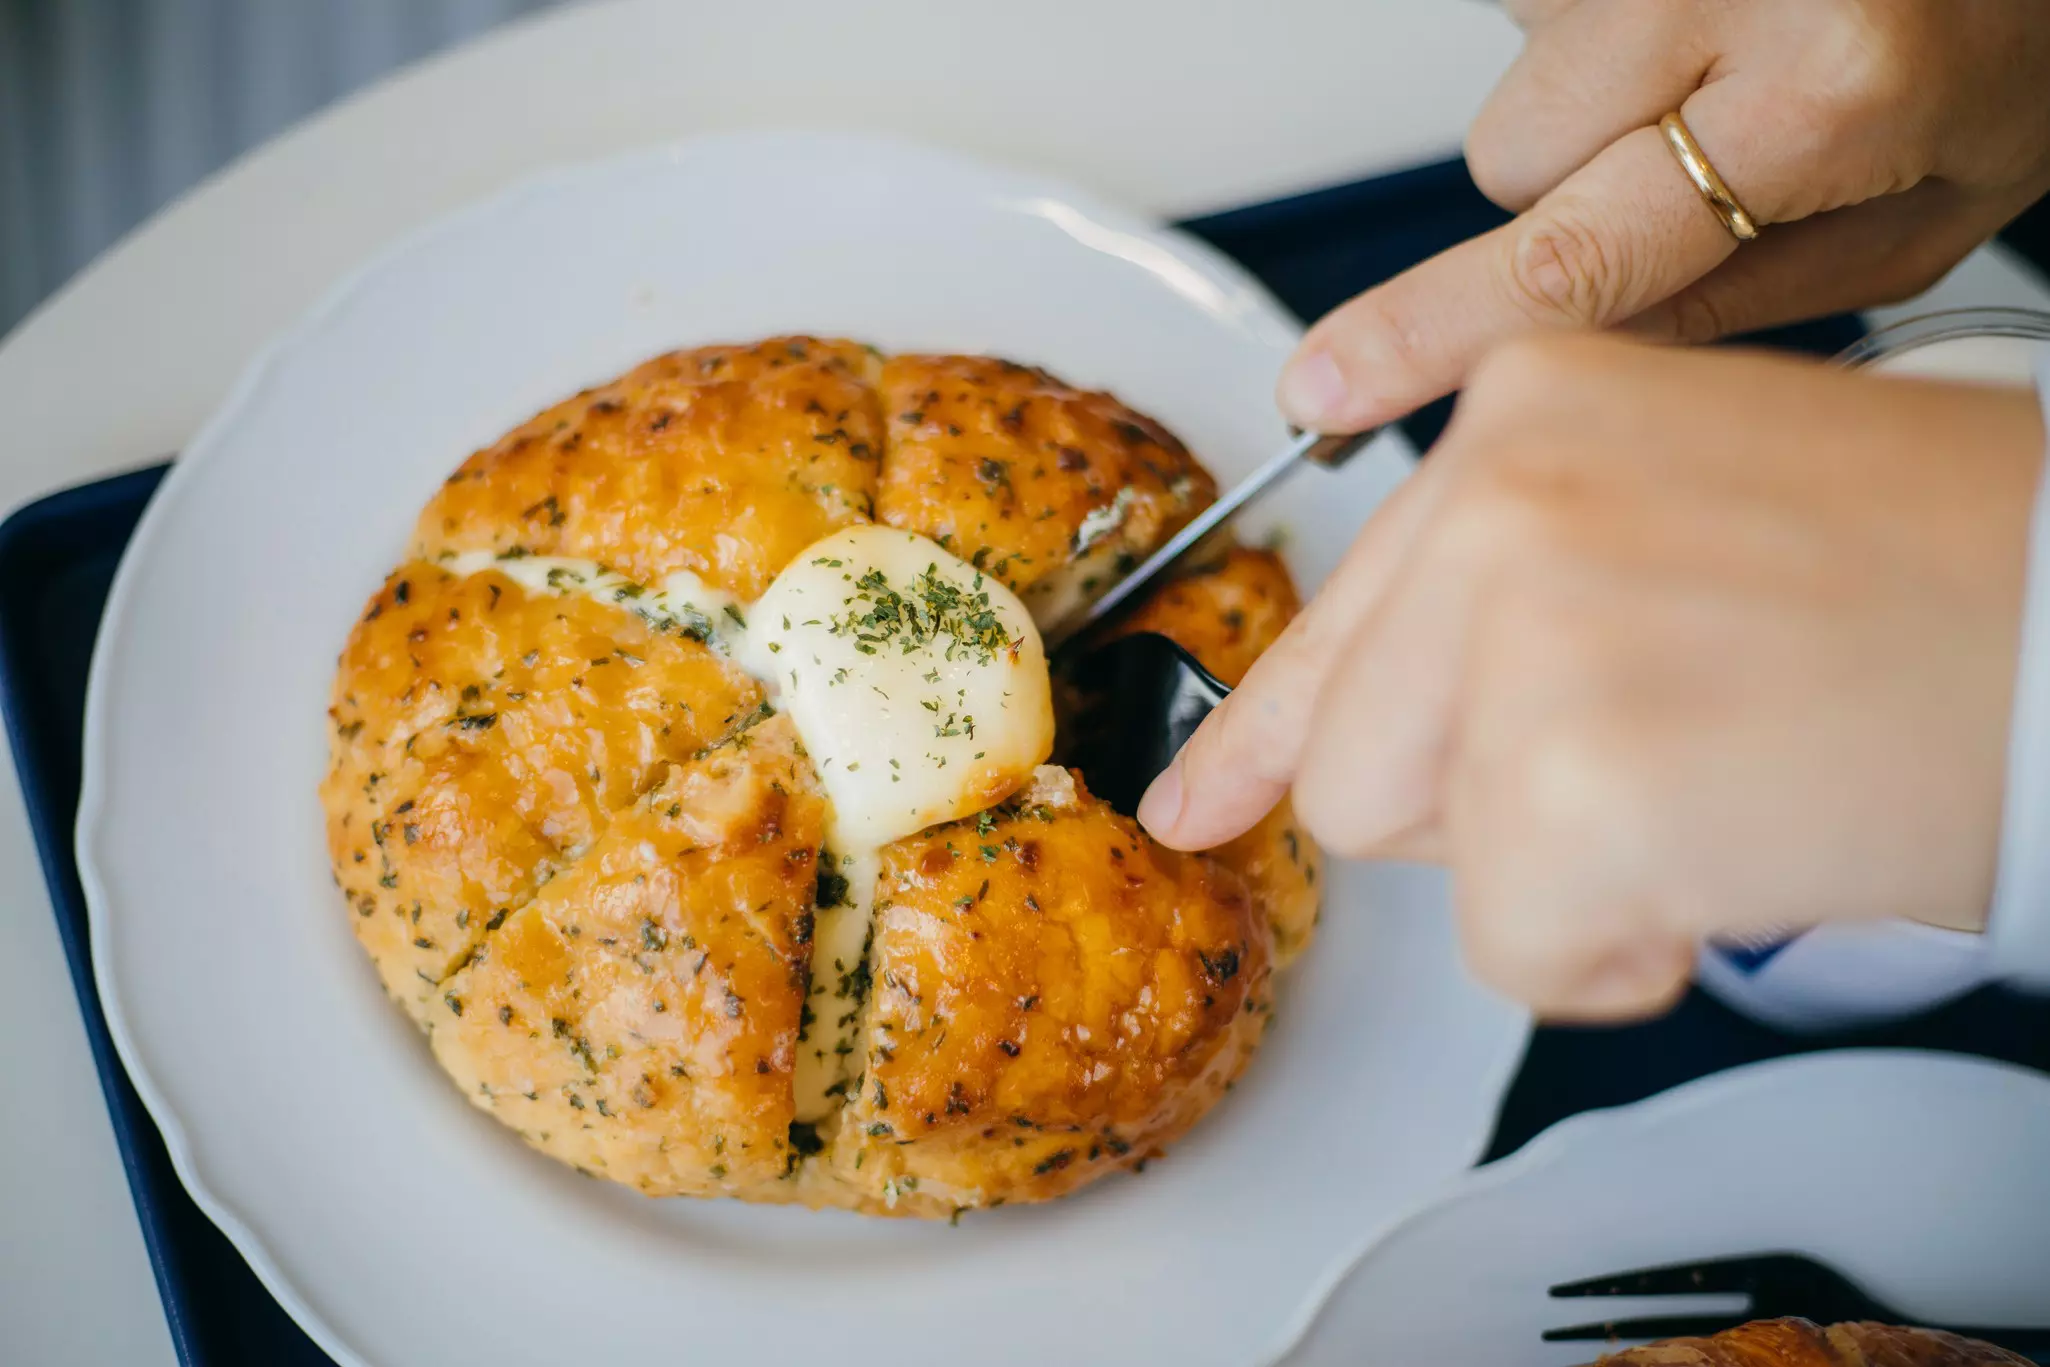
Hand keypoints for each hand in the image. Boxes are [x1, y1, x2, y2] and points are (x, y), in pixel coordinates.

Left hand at [1142, 336, 2045, 1017]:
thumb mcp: (1681, 515)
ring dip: (1559, 870)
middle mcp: (1503, 492)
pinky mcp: (1574, 777)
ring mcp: (1529, 627)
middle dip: (1482, 809)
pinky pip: (1516, 945)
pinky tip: (1742, 853)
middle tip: (1660, 759)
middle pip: (1351, 757)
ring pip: (1419, 849)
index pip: (1335, 607)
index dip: (1266, 726)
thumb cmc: (1944, 587)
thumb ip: (1503, 595)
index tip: (1202, 795)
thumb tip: (1338, 740)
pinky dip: (1620, 947)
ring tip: (1723, 786)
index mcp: (1528, 404)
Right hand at [1277, 0, 2049, 433]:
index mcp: (1830, 83)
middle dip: (1573, 176)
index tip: (1327, 390)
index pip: (1573, 254)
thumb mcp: (1915, 220)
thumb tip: (1562, 355)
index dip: (1429, 334)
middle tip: (1706, 133)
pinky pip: (1536, 3)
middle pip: (1510, 153)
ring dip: (1598, 83)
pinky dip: (1603, 23)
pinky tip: (1710, 11)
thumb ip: (1724, 301)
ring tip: (1736, 43)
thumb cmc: (2009, 35)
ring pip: (1519, 70)